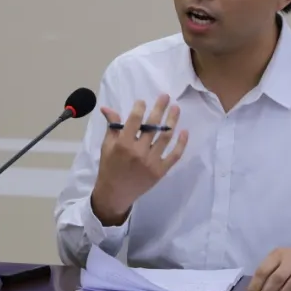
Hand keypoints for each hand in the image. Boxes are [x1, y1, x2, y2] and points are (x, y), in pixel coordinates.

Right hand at [91, 95, 188, 225]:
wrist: (115, 194)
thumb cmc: (109, 167)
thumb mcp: (106, 146)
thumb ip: (112, 126)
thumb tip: (107, 108)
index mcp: (123, 144)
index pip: (134, 120)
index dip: (140, 108)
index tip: (143, 101)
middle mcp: (139, 152)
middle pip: (153, 125)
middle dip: (160, 108)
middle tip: (166, 96)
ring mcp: (151, 162)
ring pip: (165, 137)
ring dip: (172, 121)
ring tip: (176, 109)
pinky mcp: (160, 171)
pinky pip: (174, 155)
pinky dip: (181, 143)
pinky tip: (184, 131)